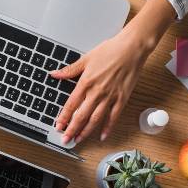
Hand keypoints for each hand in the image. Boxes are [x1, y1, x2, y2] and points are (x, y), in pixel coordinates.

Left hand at [51, 0, 175, 143]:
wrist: (132, 48)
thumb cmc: (111, 50)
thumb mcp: (86, 58)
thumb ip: (70, 70)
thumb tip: (54, 74)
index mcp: (86, 82)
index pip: (71, 105)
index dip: (64, 117)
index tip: (58, 126)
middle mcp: (97, 92)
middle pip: (81, 115)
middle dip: (72, 129)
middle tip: (66, 140)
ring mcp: (110, 97)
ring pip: (95, 119)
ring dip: (86, 131)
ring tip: (79, 139)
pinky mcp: (122, 98)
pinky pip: (113, 117)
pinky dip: (108, 127)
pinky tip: (102, 136)